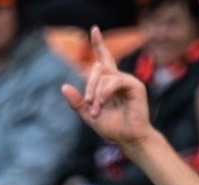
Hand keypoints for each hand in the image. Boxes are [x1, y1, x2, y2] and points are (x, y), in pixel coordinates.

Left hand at [61, 26, 154, 152]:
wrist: (128, 139)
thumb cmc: (112, 128)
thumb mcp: (88, 115)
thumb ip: (77, 102)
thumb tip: (64, 86)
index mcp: (109, 83)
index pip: (103, 59)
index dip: (99, 44)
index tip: (94, 30)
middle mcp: (119, 78)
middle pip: (98, 68)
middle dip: (89, 86)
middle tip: (88, 103)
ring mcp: (128, 81)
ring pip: (104, 76)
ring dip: (96, 94)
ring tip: (96, 111)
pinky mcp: (135, 86)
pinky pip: (114, 82)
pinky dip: (105, 93)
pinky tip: (103, 103)